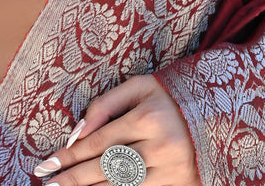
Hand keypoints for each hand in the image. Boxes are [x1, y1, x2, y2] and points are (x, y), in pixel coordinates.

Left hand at [33, 75, 198, 185]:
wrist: (217, 114)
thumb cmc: (170, 96)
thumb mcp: (140, 87)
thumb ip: (107, 104)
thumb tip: (78, 130)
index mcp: (148, 117)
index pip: (100, 140)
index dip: (71, 154)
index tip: (48, 163)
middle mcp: (160, 147)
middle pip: (106, 167)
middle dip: (73, 178)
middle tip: (49, 183)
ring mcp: (170, 170)